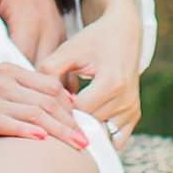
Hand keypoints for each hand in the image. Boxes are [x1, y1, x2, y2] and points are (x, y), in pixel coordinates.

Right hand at [0, 58, 86, 152]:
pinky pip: (9, 124)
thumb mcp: (2, 94)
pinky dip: (28, 131)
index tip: (84, 126)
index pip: (51, 86)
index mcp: (9, 71)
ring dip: (59, 131)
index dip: (71, 106)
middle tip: (86, 141)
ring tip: (76, 145)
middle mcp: (1, 81)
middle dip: (71, 122)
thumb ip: (28, 96)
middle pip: (47, 100)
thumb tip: (66, 109)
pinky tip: (43, 139)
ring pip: (34, 113)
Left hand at [41, 0, 143, 143]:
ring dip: (84, 128)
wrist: (123, 33)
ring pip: (100, 133)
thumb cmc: (93, 40)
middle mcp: (125, 99)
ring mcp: (131, 109)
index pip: (80, 109)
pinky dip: (99, 135)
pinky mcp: (134, 115)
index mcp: (111, 82)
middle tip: (55, 110)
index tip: (51, 99)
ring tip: (69, 114)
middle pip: (90, 123)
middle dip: (70, 119)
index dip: (61, 106)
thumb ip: (49, 70)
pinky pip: (115, 139)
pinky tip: (85, 125)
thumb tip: (38, 97)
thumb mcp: (68, 49)